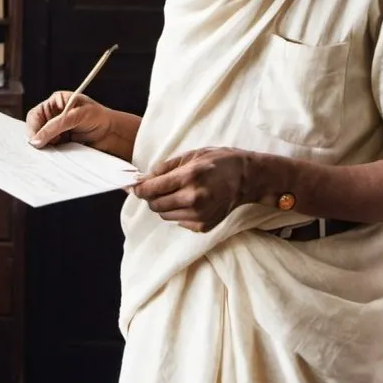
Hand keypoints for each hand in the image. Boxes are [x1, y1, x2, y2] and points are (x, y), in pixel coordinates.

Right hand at [26, 91, 114, 150]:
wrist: (114, 134)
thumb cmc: (100, 118)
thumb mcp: (76, 117)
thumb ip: (55, 126)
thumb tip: (36, 139)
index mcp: (57, 102)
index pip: (35, 114)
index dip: (33, 127)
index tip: (35, 139)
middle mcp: (55, 116)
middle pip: (36, 128)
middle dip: (39, 138)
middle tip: (44, 146)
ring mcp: (58, 130)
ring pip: (42, 140)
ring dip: (46, 146)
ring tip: (57, 148)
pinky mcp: (63, 143)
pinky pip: (51, 149)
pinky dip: (52, 152)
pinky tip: (59, 152)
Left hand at [132, 147, 266, 232]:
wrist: (246, 178)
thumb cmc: (218, 162)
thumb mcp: (190, 155)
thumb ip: (164, 169)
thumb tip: (142, 180)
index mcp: (189, 177)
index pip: (152, 189)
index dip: (139, 189)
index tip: (135, 187)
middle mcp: (193, 198)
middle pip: (156, 205)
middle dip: (152, 197)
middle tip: (158, 188)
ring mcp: (199, 215)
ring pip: (165, 216)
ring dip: (165, 205)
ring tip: (178, 192)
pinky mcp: (203, 226)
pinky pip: (179, 222)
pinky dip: (179, 213)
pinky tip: (191, 201)